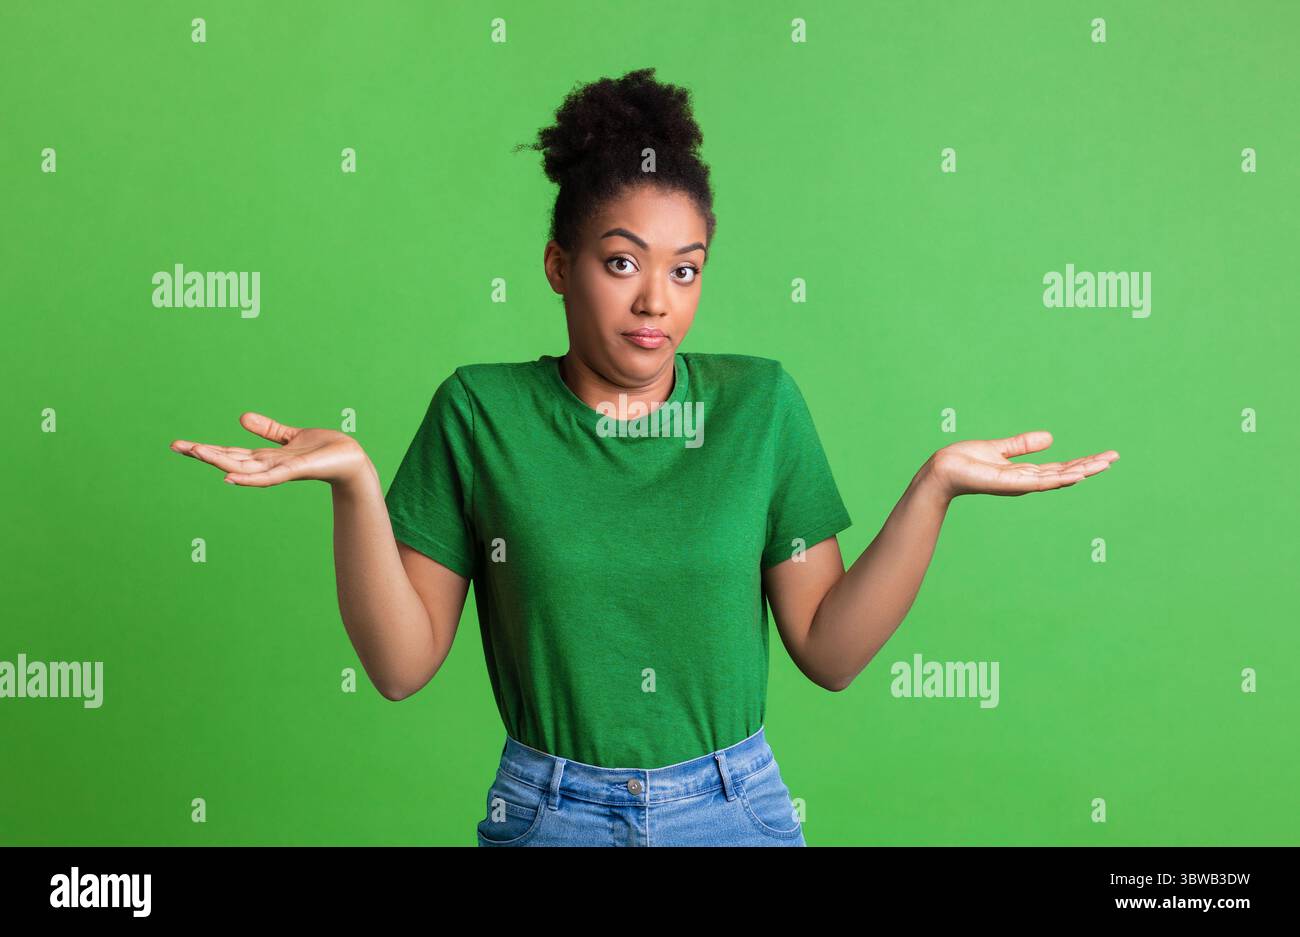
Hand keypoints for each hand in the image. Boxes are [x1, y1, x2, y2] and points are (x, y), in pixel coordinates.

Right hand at [169, 412, 370, 487]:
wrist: (352, 459)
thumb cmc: (325, 449)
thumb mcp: (291, 435)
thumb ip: (268, 429)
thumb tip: (241, 417)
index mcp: (266, 457)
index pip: (230, 452)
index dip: (206, 448)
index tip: (180, 444)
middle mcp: (268, 465)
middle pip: (229, 459)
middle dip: (203, 453)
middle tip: (175, 445)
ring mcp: (279, 470)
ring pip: (243, 467)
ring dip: (219, 460)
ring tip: (196, 452)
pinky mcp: (295, 470)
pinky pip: (268, 477)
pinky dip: (248, 479)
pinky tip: (229, 477)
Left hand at [926, 430, 1117, 499]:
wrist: (944, 468)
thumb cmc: (966, 460)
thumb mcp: (1000, 448)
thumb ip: (1022, 445)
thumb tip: (1050, 437)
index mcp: (1025, 472)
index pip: (1061, 468)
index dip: (1083, 462)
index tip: (1105, 456)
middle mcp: (1027, 481)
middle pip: (1066, 473)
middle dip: (1090, 466)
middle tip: (1115, 458)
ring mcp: (1020, 484)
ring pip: (1058, 478)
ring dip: (1082, 471)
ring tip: (1104, 464)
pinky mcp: (1011, 483)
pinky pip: (1040, 481)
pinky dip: (1059, 479)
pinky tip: (1077, 475)